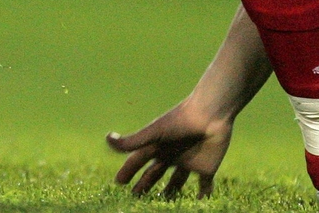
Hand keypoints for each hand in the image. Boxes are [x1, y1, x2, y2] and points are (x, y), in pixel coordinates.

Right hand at [107, 96, 233, 198]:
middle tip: (136, 199)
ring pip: (176, 182)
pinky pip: (204, 186)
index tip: (118, 183)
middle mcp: (171, 154)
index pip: (138, 161)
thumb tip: (107, 138)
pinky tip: (199, 203)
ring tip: (164, 205)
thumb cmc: (180, 121)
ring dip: (170, 193)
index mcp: (157, 146)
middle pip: (154, 173)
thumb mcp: (154, 133)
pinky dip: (202, 195)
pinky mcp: (206, 168)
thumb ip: (132, 141)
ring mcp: (188, 161)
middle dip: (145, 185)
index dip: (128, 171)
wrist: (210, 115)